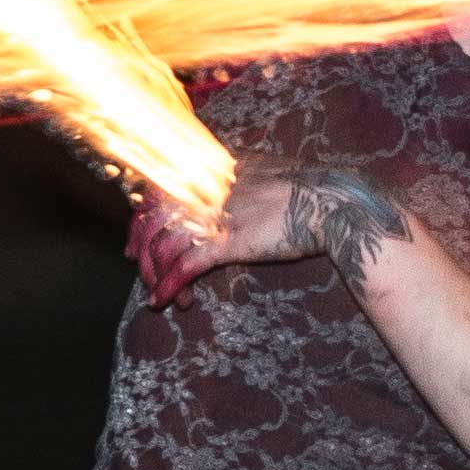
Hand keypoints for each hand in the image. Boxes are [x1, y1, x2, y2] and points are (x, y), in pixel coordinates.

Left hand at [127, 160, 413, 307]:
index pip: (159, 190)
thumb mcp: (266, 168)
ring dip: (157, 275)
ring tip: (160, 297)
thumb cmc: (307, 190)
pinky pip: (185, 266)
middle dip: (142, 250)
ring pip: (164, 246)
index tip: (138, 239)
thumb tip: (232, 173)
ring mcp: (214, 214)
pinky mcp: (227, 241)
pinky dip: (170, 286)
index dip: (142, 216)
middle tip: (142, 271)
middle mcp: (205, 188)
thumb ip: (241, 170)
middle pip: (152, 219)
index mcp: (211, 170)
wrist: (331, 202)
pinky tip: (167, 301)